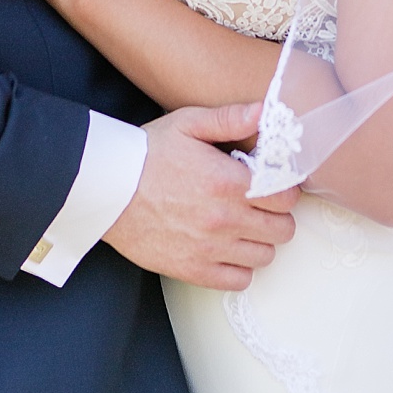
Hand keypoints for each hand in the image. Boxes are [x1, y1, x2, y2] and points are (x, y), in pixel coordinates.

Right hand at [105, 101, 299, 289]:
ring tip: (243, 225)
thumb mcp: (188, 123)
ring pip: (265, 256)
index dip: (285, 189)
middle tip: (260, 204)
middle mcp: (224, 219)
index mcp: (228, 182)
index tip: (273, 184)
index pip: (286, 197)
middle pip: (282, 229)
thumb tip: (265, 112)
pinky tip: (228, 248)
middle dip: (277, 215)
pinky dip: (240, 267)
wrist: (106, 189)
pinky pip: (239, 280)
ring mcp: (209, 248)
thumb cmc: (147, 153)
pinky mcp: (192, 269)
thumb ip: (230, 118)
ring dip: (260, 240)